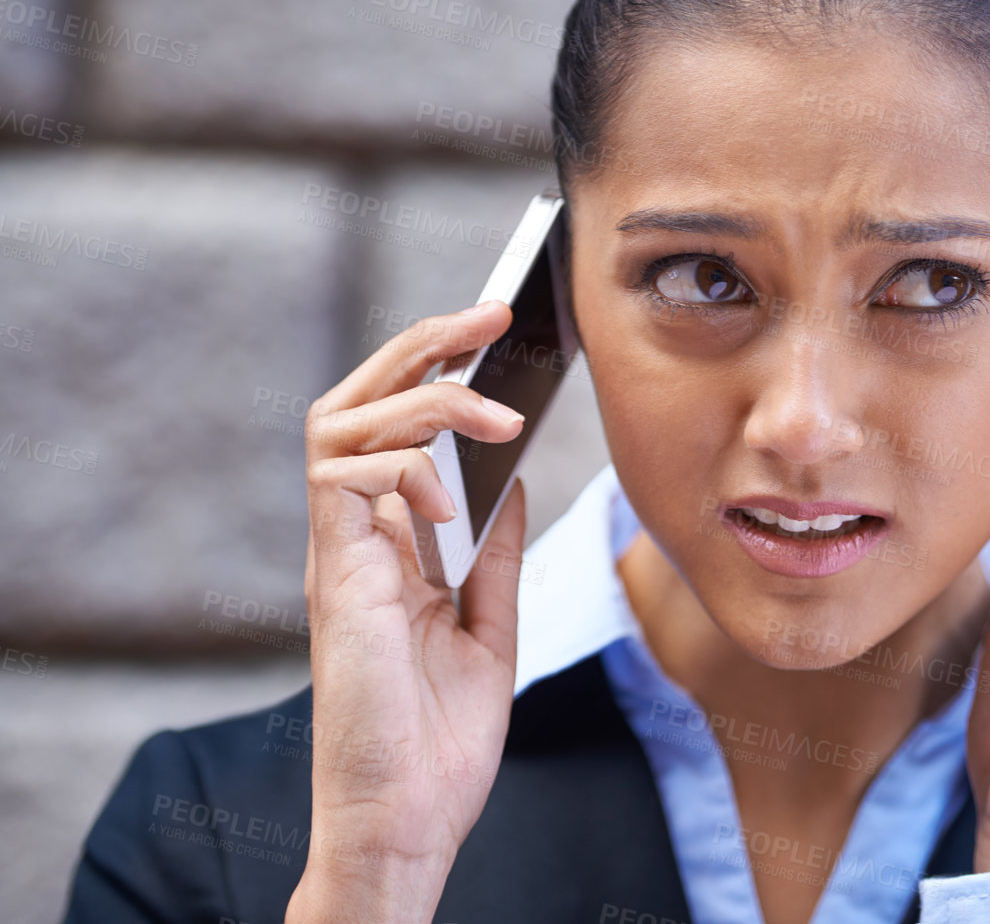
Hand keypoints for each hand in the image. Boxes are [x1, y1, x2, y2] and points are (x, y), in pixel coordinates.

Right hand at [285, 301, 529, 923]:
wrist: (408, 819)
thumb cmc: (438, 742)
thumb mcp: (488, 629)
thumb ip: (493, 554)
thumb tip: (514, 482)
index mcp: (389, 546)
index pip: (394, 426)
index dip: (438, 370)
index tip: (502, 337)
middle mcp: (354, 538)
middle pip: (356, 400)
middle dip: (421, 341)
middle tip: (492, 312)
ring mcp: (339, 554)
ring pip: (341, 421)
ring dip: (425, 396)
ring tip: (500, 412)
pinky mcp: (333, 576)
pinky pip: (344, 478)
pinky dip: (405, 467)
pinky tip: (452, 500)